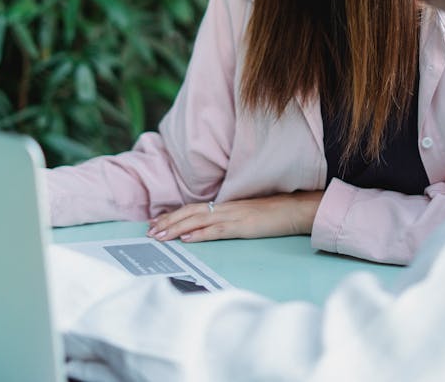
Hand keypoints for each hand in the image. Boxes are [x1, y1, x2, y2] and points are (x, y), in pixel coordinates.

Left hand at [146, 191, 324, 242]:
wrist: (295, 209)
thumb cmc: (274, 213)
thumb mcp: (246, 215)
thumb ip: (228, 218)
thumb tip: (210, 227)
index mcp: (226, 205)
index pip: (193, 208)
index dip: (173, 215)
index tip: (155, 222)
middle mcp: (225, 207)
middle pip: (190, 212)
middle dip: (167, 222)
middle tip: (148, 231)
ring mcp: (233, 216)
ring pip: (198, 220)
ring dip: (176, 228)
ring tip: (159, 236)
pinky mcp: (242, 226)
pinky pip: (217, 230)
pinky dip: (200, 234)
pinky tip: (186, 238)